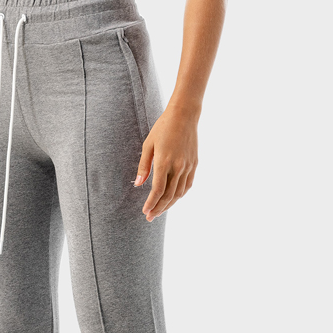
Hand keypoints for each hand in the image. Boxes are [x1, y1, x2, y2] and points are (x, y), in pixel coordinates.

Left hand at [135, 105, 198, 220]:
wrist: (185, 115)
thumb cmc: (163, 127)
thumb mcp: (148, 144)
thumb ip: (143, 166)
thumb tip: (138, 184)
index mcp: (164, 161)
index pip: (158, 189)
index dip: (151, 203)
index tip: (145, 211)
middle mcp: (178, 166)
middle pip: (168, 195)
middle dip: (158, 208)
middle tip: (150, 217)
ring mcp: (188, 166)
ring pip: (179, 193)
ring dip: (169, 204)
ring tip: (159, 211)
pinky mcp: (194, 164)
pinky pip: (187, 185)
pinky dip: (179, 195)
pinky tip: (172, 200)